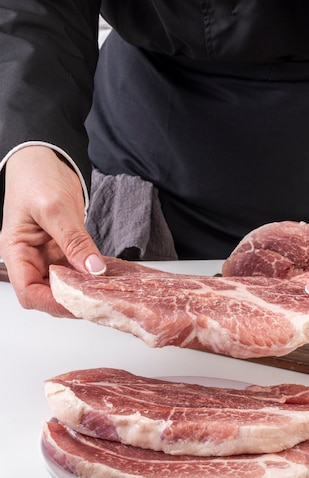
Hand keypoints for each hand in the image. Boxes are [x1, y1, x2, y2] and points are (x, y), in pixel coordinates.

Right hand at [0, 146, 105, 315]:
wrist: (45, 159)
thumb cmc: (36, 176)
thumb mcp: (55, 208)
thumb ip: (75, 241)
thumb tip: (94, 270)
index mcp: (16, 251)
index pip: (29, 292)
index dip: (52, 303)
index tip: (79, 303)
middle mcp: (30, 259)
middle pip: (47, 295)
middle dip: (72, 300)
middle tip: (100, 299)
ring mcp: (47, 256)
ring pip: (65, 286)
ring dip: (85, 290)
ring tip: (108, 291)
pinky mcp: (64, 251)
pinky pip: (78, 271)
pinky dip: (92, 276)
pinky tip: (108, 276)